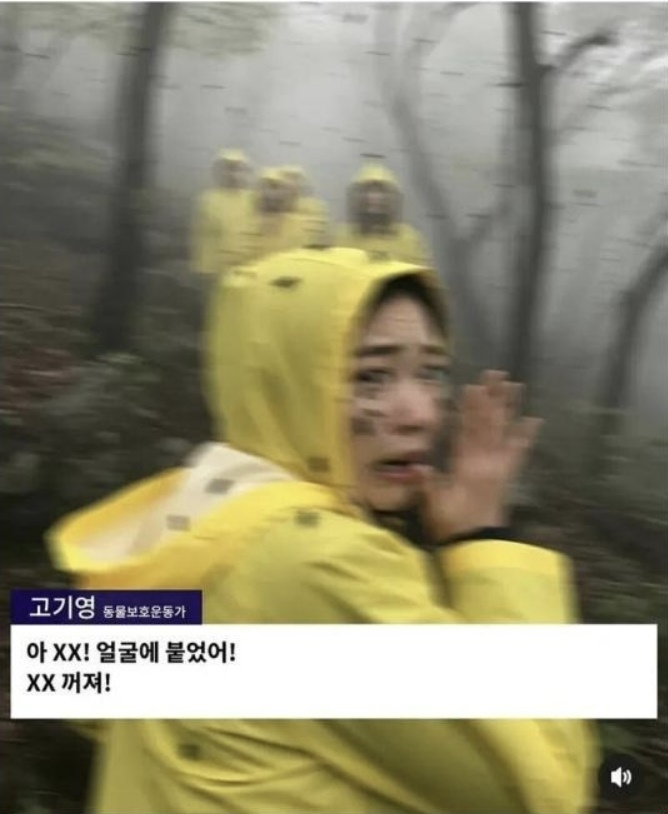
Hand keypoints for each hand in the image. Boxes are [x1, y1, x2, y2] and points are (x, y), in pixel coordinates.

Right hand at [416, 370, 541, 540]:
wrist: (477, 544)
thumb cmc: (451, 524)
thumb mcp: (433, 507)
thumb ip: (427, 486)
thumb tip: (416, 466)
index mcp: (467, 467)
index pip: (469, 432)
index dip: (471, 409)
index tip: (473, 386)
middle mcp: (487, 462)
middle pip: (489, 424)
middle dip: (491, 398)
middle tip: (495, 373)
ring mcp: (499, 467)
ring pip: (504, 431)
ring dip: (509, 408)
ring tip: (514, 385)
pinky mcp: (506, 474)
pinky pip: (518, 451)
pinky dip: (525, 435)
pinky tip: (534, 419)